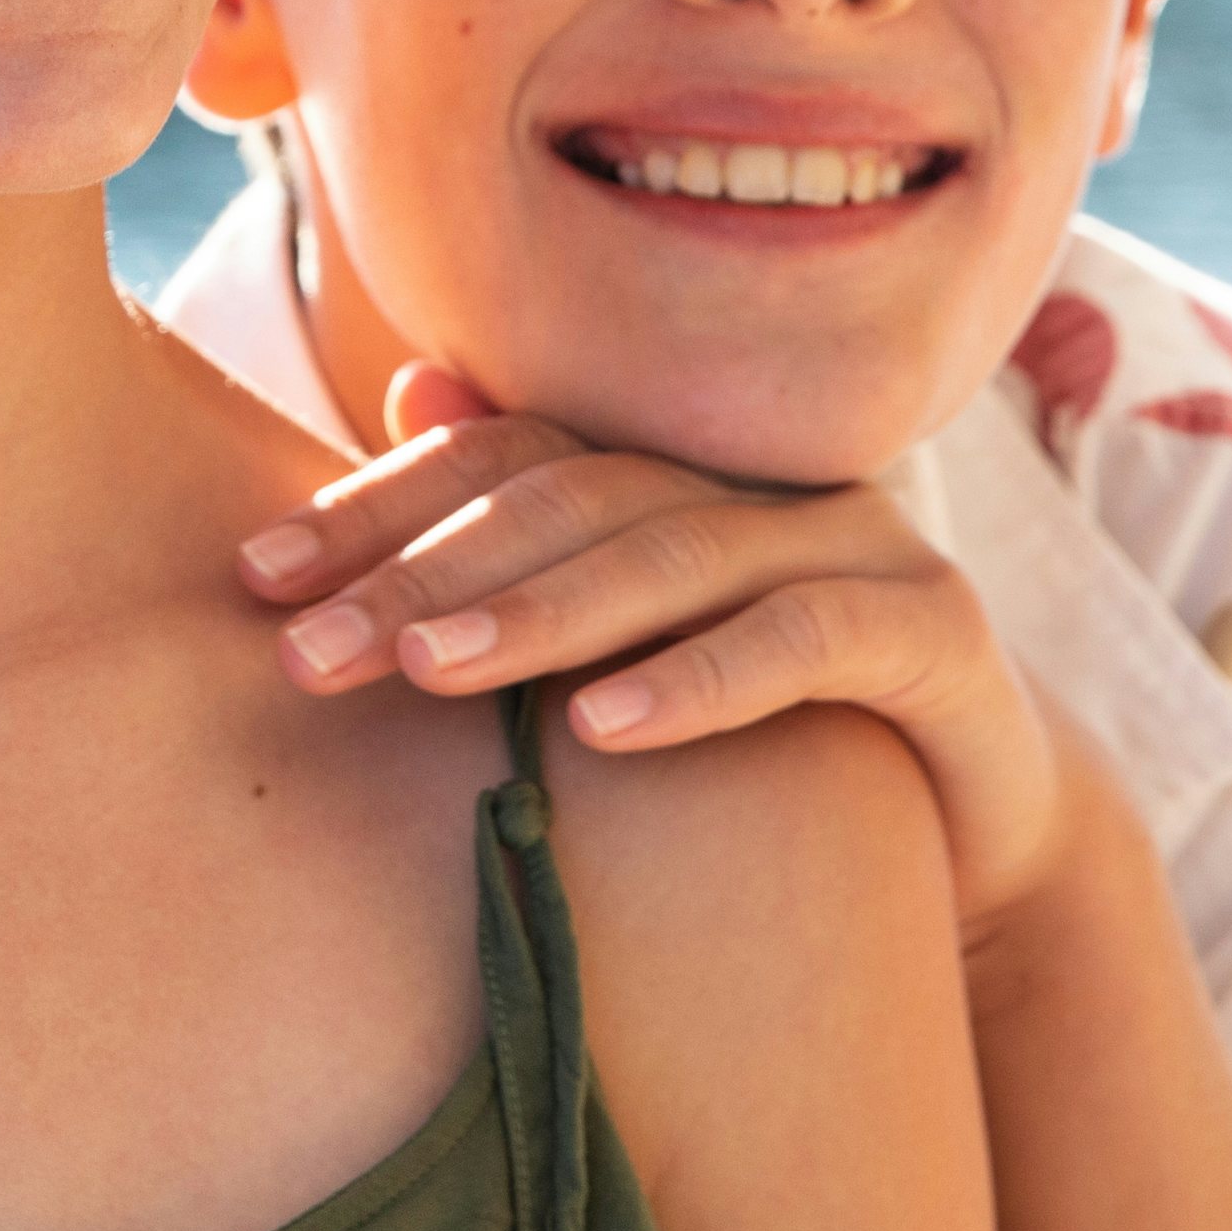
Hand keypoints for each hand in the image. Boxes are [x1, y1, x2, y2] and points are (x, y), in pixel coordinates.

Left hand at [236, 364, 1087, 931]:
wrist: (977, 836)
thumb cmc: (771, 745)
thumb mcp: (635, 658)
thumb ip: (532, 549)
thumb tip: (410, 394)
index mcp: (674, 472)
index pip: (503, 458)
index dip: (376, 509)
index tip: (255, 580)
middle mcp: (761, 482)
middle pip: (571, 501)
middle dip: (428, 575)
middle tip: (310, 651)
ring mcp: (858, 542)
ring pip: (676, 555)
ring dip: (541, 614)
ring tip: (429, 672)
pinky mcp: (936, 629)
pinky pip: (806, 637)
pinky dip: (700, 678)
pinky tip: (603, 727)